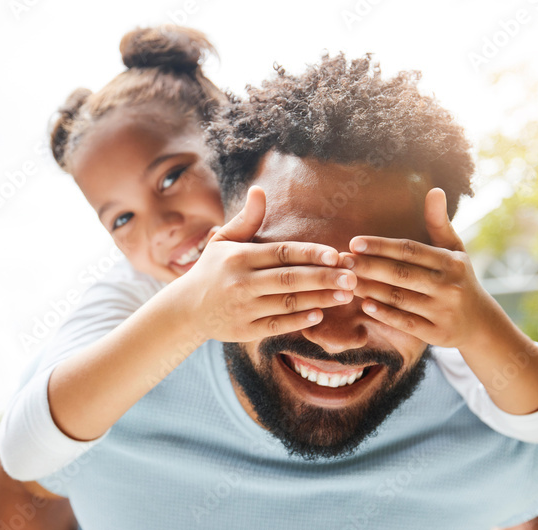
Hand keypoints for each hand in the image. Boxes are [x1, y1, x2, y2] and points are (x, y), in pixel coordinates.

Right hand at [177, 186, 356, 341]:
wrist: (185, 309)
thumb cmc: (211, 270)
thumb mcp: (223, 241)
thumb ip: (246, 219)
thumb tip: (259, 189)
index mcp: (239, 257)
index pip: (281, 253)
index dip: (310, 253)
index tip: (336, 254)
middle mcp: (241, 282)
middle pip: (290, 279)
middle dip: (324, 278)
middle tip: (352, 277)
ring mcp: (243, 309)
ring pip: (287, 303)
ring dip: (319, 299)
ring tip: (345, 295)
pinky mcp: (244, 331)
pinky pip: (277, 326)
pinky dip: (299, 321)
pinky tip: (319, 314)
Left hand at [341, 188, 501, 350]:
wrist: (480, 323)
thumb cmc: (459, 279)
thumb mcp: (455, 250)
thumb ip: (439, 223)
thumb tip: (435, 190)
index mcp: (450, 262)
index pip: (410, 250)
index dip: (381, 246)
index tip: (355, 243)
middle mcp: (448, 286)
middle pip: (401, 274)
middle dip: (369, 267)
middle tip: (343, 262)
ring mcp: (443, 311)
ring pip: (400, 298)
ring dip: (370, 289)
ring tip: (347, 281)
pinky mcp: (437, 333)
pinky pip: (405, 323)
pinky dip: (384, 314)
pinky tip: (365, 305)